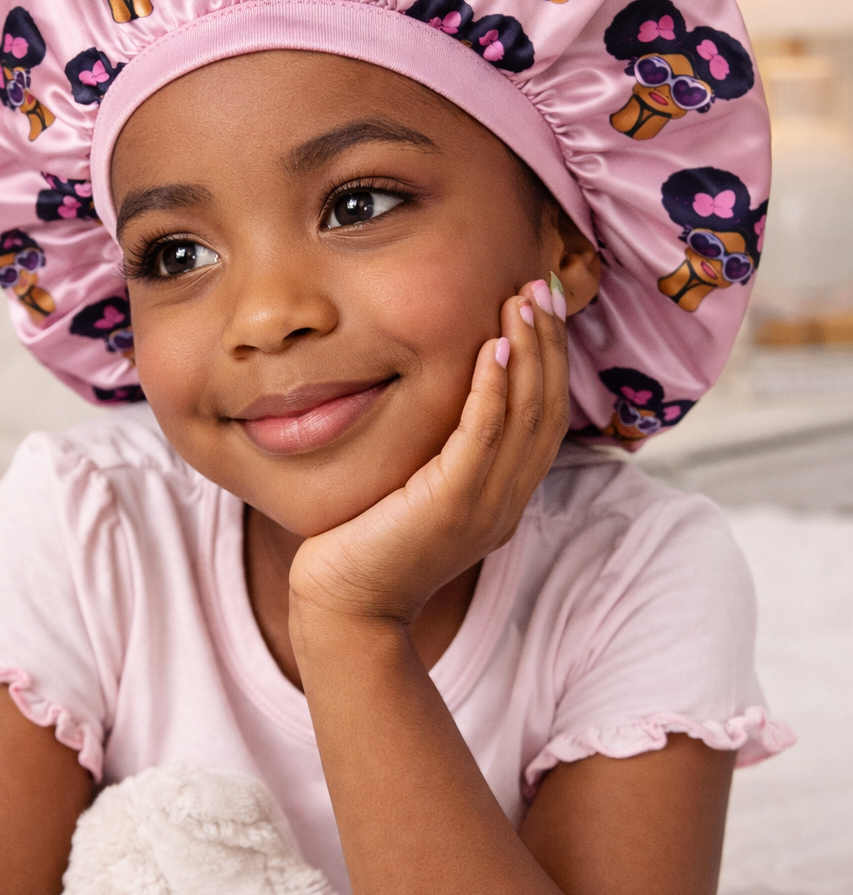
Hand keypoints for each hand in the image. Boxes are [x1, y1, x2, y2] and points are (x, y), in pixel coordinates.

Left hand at [289, 278, 568, 629]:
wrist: (342, 609)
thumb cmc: (364, 544)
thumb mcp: (413, 488)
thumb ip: (438, 450)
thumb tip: (437, 394)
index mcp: (503, 496)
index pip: (545, 417)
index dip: (551, 358)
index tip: (545, 304)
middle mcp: (506, 501)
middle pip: (548, 409)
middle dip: (550, 342)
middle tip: (544, 285)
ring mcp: (484, 507)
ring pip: (526, 417)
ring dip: (530, 352)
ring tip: (524, 300)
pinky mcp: (451, 507)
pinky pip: (484, 438)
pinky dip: (495, 389)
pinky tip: (494, 347)